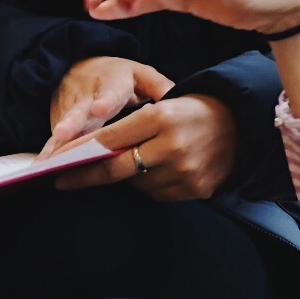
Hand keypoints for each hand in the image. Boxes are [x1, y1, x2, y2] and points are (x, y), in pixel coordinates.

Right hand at [42, 56, 172, 156]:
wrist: (80, 67)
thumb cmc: (118, 77)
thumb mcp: (140, 74)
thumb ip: (158, 86)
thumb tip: (177, 98)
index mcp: (111, 83)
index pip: (109, 92)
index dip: (105, 101)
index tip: (101, 109)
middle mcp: (86, 95)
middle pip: (79, 110)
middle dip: (70, 122)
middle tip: (64, 133)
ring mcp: (69, 109)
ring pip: (63, 128)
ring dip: (55, 144)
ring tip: (47, 160)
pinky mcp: (59, 122)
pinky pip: (54, 140)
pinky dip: (48, 153)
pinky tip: (41, 167)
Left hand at [55, 95, 238, 200]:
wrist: (240, 126)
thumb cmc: (193, 111)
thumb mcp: (163, 104)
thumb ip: (131, 125)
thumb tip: (91, 149)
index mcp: (162, 117)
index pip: (111, 138)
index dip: (81, 150)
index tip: (60, 161)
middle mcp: (172, 146)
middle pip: (117, 168)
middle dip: (86, 176)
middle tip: (62, 181)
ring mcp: (184, 171)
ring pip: (136, 183)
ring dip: (126, 177)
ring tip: (133, 162)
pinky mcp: (195, 190)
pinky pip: (157, 194)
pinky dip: (148, 185)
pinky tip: (156, 171)